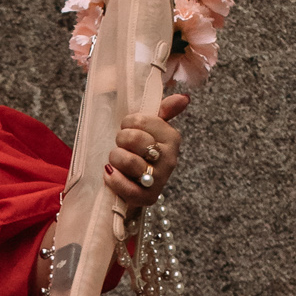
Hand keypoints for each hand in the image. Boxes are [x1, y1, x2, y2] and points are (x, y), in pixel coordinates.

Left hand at [104, 93, 187, 212]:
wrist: (139, 186)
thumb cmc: (143, 152)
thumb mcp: (153, 129)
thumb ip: (165, 110)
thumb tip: (184, 98)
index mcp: (172, 137)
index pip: (139, 120)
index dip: (127, 124)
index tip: (128, 129)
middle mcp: (170, 158)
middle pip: (132, 138)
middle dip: (120, 141)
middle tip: (122, 146)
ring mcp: (160, 179)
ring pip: (127, 160)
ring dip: (114, 158)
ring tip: (116, 160)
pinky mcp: (147, 197)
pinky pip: (124, 186)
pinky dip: (113, 179)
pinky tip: (111, 173)